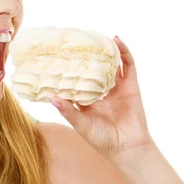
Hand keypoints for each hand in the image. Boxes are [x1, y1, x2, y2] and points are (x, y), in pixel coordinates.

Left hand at [50, 36, 152, 158]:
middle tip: (75, 41)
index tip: (58, 55)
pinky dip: (124, 53)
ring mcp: (116, 87)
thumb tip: (52, 98)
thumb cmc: (102, 139)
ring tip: (97, 36)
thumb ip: (68, 111)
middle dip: (86, 55)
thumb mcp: (80, 125)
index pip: (76, 78)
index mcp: (87, 99)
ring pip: (111, 63)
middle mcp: (101, 90)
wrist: (127, 148)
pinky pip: (128, 66)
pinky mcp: (131, 86)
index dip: (69, 67)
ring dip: (106, 50)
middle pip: (93, 67)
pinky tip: (117, 41)